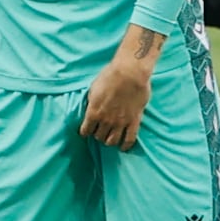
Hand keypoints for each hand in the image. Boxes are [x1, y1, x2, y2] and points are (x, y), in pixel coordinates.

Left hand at [76, 35, 158, 149]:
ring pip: (112, 141)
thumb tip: (92, 108)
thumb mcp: (94, 89)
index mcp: (93, 112)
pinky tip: (123, 148)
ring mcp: (120, 122)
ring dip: (109, 141)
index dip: (85, 131)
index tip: (86, 131)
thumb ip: (92, 102)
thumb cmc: (110, 76)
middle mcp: (105, 120)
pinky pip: (129, 139)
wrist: (130, 73)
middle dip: (98, 135)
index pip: (86, 130)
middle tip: (100, 132)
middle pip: (99, 137)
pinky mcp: (134, 121)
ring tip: (110, 139)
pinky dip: (126, 146)